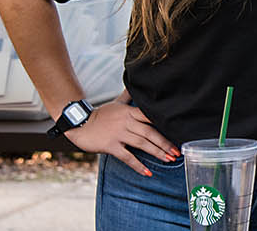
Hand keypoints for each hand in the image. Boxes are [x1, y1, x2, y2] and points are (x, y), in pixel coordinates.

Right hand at [64, 100, 179, 176]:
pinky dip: (138, 165)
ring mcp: (118, 134)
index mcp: (130, 111)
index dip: (165, 125)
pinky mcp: (110, 145)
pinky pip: (127, 157)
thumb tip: (135, 84)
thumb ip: (128, 96)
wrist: (78, 124)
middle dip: (165, 143)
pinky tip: (148, 172)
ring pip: (142, 144)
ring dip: (157, 153)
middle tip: (176, 152)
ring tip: (168, 160)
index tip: (178, 133)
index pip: (151, 117)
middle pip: (150, 132)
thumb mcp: (116, 103)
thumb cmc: (100, 115)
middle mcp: (126, 121)